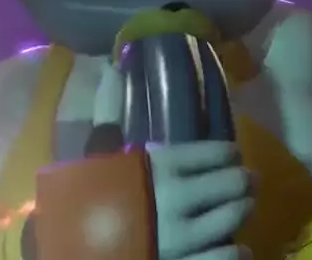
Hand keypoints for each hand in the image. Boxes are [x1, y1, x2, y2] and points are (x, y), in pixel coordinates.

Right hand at [93, 62, 254, 259]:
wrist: (66, 248)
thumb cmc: (82, 198)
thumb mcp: (97, 155)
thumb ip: (111, 115)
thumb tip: (113, 71)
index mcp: (159, 166)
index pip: (215, 152)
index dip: (228, 153)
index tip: (231, 154)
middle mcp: (177, 199)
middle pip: (233, 183)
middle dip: (242, 180)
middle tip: (246, 181)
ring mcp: (183, 238)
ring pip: (234, 217)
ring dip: (242, 210)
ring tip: (241, 208)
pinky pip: (226, 257)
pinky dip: (236, 251)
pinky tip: (235, 247)